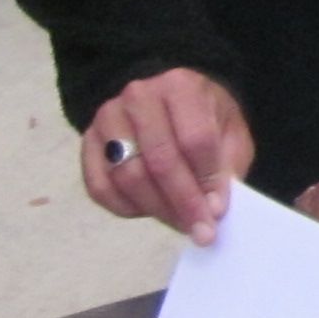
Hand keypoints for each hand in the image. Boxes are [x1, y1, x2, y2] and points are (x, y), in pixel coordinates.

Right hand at [80, 69, 251, 242]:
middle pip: (159, 160)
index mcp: (181, 86)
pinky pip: (100, 187)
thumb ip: (226, 168)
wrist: (168, 104)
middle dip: (182, 202)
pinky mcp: (88, 143)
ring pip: (127, 176)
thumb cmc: (204, 120)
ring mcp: (108, 118)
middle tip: (200, 231)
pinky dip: (126, 208)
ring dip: (156, 209)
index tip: (217, 211)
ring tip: (179, 222)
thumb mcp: (230, 134)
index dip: (207, 181)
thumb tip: (211, 209)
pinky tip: (149, 211)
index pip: (195, 139)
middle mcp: (139, 97)